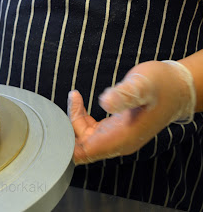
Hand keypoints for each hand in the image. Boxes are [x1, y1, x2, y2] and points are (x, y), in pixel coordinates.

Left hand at [68, 60, 195, 164]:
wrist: (178, 87)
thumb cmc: (162, 84)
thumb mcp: (143, 85)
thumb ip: (125, 94)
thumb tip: (105, 102)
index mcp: (122, 139)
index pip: (84, 153)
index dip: (67, 143)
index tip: (59, 123)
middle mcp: (117, 143)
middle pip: (79, 147)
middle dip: (68, 127)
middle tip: (72, 101)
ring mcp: (116, 137)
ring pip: (83, 138)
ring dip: (74, 120)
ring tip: (76, 97)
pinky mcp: (114, 129)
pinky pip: (90, 130)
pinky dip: (81, 117)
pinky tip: (80, 101)